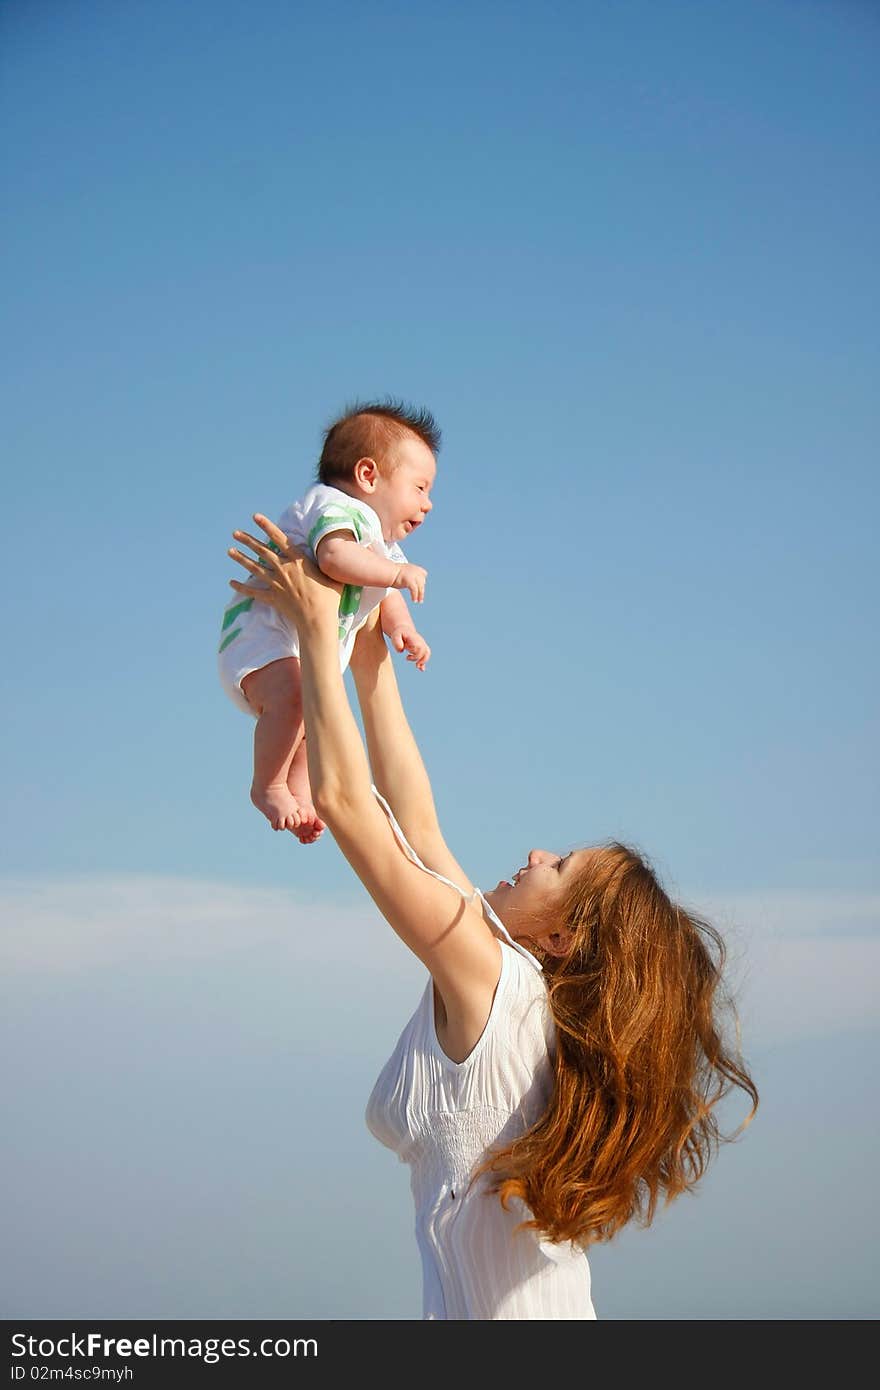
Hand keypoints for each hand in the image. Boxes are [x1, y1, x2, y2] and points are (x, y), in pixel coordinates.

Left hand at [228, 514, 340, 628]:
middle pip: (262, 551)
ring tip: (230, 550)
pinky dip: (242, 587)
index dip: (267, 526)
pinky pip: (254, 592)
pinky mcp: (273, 598)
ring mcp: (276, 583)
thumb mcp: (332, 574)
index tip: (255, 517)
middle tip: (235, 533)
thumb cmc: (329, 597)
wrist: (317, 619)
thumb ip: (329, 562)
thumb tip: (335, 551)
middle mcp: (284, 569)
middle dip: (248, 540)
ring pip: (255, 568)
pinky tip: (231, 582)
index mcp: (298, 560)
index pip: (279, 538)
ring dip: (241, 558)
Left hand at [386, 623, 430, 671]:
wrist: (403, 629)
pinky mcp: (421, 648)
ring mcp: (422, 644)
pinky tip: (421, 669)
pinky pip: (425, 655)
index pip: (420, 648)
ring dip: (423, 661)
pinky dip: (423, 663)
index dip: (416, 655)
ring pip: (427, 653)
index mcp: (415, 639)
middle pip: (425, 651)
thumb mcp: (395, 636)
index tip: (407, 656)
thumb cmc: (399, 633)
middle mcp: (420, 642)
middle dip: (420, 659)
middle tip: (409, 660)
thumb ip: (397, 642)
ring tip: (417, 666)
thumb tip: (401, 650)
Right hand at [391, 562, 426, 603]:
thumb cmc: (391, 572)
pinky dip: (415, 596)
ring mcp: (413, 575)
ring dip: (420, 595)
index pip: (423, 573)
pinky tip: (414, 600)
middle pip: (422, 582)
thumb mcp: (402, 571)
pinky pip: (415, 590)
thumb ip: (407, 574)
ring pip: (420, 587)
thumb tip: (405, 581)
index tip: (421, 587)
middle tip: (420, 599)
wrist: (387, 571)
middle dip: (421, 591)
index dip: (422, 581)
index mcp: (414, 568)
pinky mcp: (410, 580)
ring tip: (419, 601)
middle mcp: (415, 570)